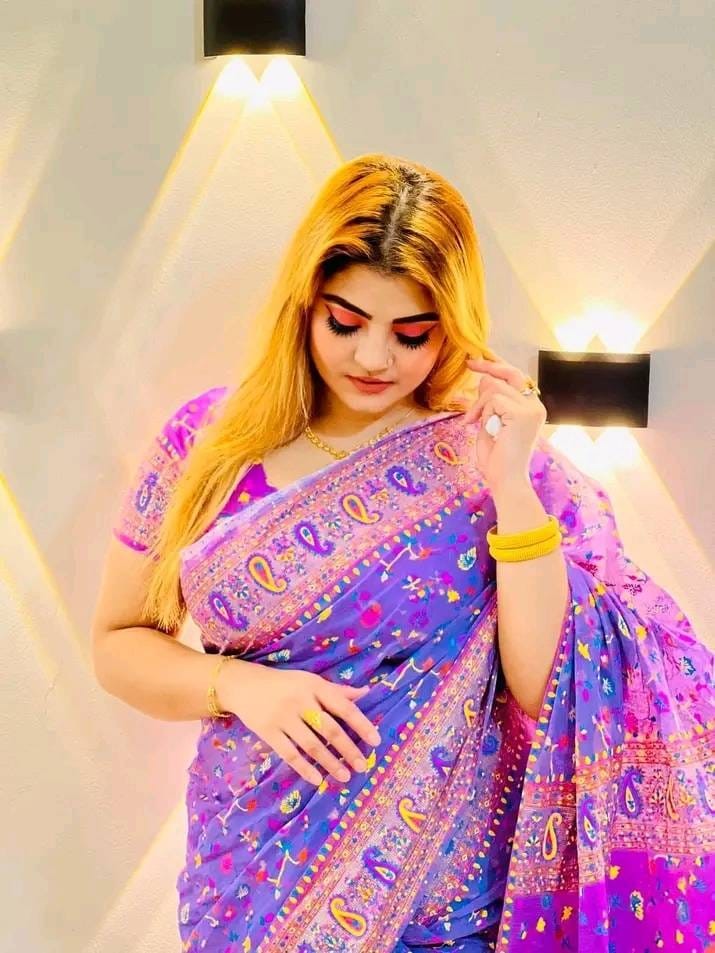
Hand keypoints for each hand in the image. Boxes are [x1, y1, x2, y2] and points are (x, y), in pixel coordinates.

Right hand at [219, 659, 380, 785]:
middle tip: (362, 766)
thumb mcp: (310, 681)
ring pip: (312, 745)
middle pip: (329, 729)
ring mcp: (283, 717)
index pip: (343, 707)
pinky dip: (304, 768)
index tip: (375, 741)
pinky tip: (317, 779)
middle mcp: (300, 701)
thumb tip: (366, 692)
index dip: (361, 724)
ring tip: (345, 776)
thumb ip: (337, 690)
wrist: (244, 685)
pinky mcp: (268, 732)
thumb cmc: (284, 683)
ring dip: (330, 762)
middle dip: (348, 749)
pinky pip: (289, 754)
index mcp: (315, 686)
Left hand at [463, 355, 546, 494]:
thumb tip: (485, 379)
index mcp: (531, 409)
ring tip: (474, 422)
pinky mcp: (522, 414)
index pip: (516, 378)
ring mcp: (531, 409)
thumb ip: (490, 402)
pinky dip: (481, 411)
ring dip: (478, 404)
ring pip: (495, 387)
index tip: (478, 361)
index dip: (497, 366)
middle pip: (511, 373)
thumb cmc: (497, 460)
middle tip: (469, 363)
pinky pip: (493, 399)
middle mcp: (535, 406)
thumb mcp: (491, 424)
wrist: (505, 480)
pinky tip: (481, 427)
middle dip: (488, 366)